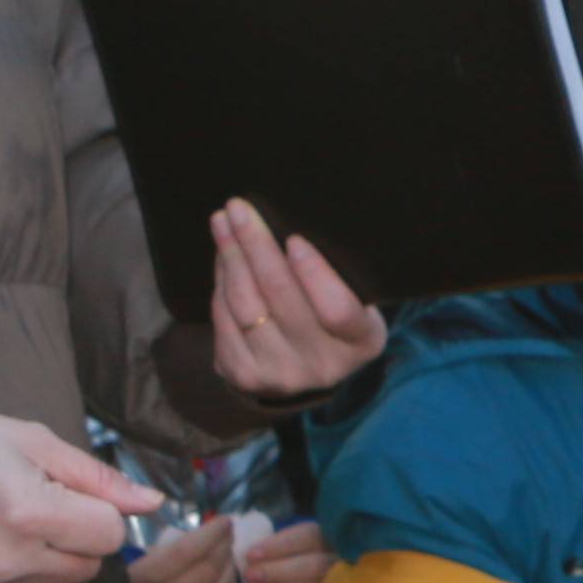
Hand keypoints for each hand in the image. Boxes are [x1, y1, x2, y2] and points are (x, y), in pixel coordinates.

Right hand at [0, 408, 151, 582]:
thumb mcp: (32, 442)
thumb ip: (98, 479)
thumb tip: (152, 503)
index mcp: (25, 513)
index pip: (109, 533)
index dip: (97, 508)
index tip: (66, 489)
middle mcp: (5, 562)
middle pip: (90, 566)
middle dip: (78, 535)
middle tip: (38, 502)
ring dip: (49, 557)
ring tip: (6, 521)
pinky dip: (17, 576)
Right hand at [129, 515, 242, 582]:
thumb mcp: (135, 563)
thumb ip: (166, 548)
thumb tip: (206, 531)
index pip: (184, 553)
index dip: (210, 534)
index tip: (224, 522)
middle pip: (207, 571)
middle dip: (224, 548)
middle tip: (228, 537)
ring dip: (230, 570)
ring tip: (229, 558)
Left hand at [208, 202, 387, 402]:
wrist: (306, 374)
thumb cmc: (335, 319)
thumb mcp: (358, 300)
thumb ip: (336, 271)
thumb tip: (287, 224)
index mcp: (360, 342)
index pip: (337, 310)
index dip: (314, 273)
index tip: (294, 238)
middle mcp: (322, 366)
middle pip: (281, 297)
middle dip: (256, 244)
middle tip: (238, 208)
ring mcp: (280, 374)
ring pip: (245, 304)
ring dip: (230, 256)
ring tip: (223, 222)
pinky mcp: (243, 374)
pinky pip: (224, 318)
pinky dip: (222, 281)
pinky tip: (223, 256)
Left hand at [239, 518, 334, 582]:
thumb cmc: (303, 560)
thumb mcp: (299, 545)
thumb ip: (281, 546)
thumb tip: (251, 554)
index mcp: (334, 538)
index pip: (309, 536)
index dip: (279, 545)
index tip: (251, 554)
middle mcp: (345, 562)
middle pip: (314, 565)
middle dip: (277, 571)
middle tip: (249, 575)